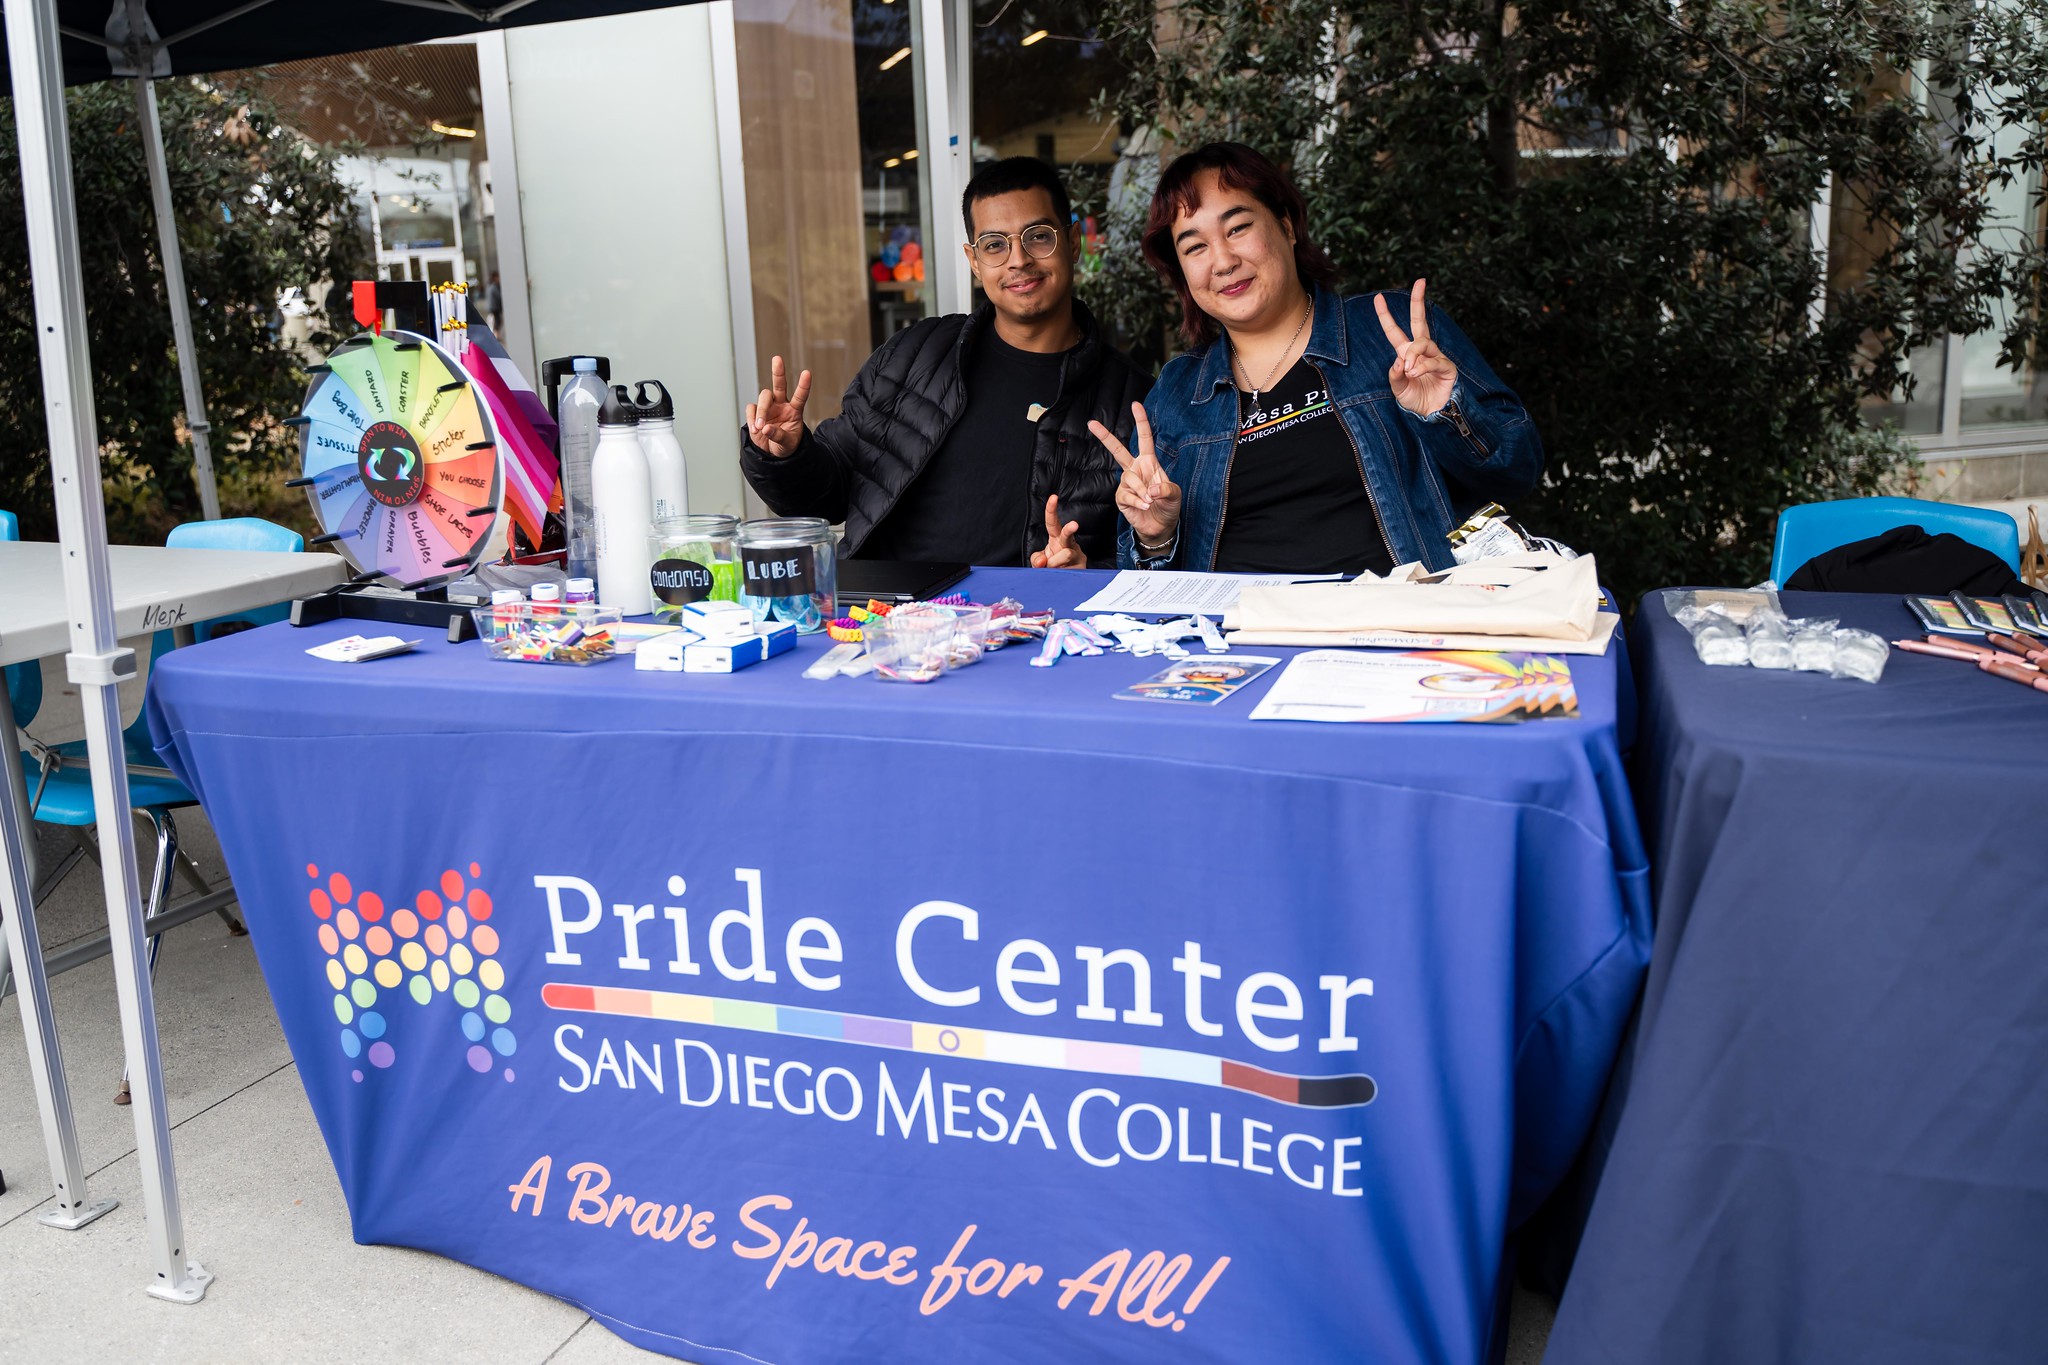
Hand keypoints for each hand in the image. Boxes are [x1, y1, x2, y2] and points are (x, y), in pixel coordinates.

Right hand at [744, 355, 811, 457]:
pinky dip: (752, 419)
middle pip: (779, 385)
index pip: (800, 396)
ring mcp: (768, 407)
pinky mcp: (755, 412)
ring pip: (763, 397)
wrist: (772, 452)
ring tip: (760, 427)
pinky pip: (751, 409)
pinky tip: (756, 429)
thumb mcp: (787, 444)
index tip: (807, 373)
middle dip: (778, 372)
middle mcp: (781, 404)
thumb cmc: (785, 445)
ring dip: (761, 411)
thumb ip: (778, 435)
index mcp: (794, 410)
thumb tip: (765, 427)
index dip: (803, 385)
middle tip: (777, 359)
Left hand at [1031, 495, 1087, 568]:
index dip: (1051, 510)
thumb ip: (1036, 559)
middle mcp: (1068, 543)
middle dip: (1070, 529)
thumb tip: (1042, 561)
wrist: (1067, 578)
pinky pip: (1069, 568)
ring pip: (1066, 555)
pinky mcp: (1082, 565)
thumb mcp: (1040, 561)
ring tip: (1055, 568)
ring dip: (1055, 563)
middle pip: (1068, 533)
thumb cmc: (1054, 565)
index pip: (1052, 522)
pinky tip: (1062, 572)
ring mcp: (1077, 553)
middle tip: (1074, 525)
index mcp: (1056, 538)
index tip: (1053, 497)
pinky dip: (1061, 572)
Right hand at [1089, 403, 1181, 549]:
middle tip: (1090, 423)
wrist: (1160, 526)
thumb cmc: (1168, 506)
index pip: (1144, 438)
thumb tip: (1150, 489)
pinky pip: (1126, 495)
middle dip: (1105, 436)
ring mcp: (1126, 483)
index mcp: (1149, 462)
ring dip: (1141, 491)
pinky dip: (1137, 502)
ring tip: (1150, 501)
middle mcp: (1135, 469)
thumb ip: (1166, 489)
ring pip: (1128, 479)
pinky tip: (1144, 506)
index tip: (1135, 405)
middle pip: (1118, 449)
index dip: (1141, 421)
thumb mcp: (1175, 494)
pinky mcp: (1121, 497)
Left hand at [1373, 279, 1458, 416]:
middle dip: (1418, 300)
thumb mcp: (1398, 388)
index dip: (1386, 315)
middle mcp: (1422, 351)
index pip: (1395, 331)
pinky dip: (1422, 366)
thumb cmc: (1416, 400)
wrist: (1432, 415)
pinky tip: (1415, 373)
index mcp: (1406, 354)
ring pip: (1422, 342)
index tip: (1378, 297)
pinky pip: (1433, 360)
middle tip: (1420, 281)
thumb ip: (1394, 374)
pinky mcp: (1447, 366)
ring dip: (1413, 354)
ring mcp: (1436, 356)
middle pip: (1419, 320)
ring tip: (1408, 370)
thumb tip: (1400, 359)